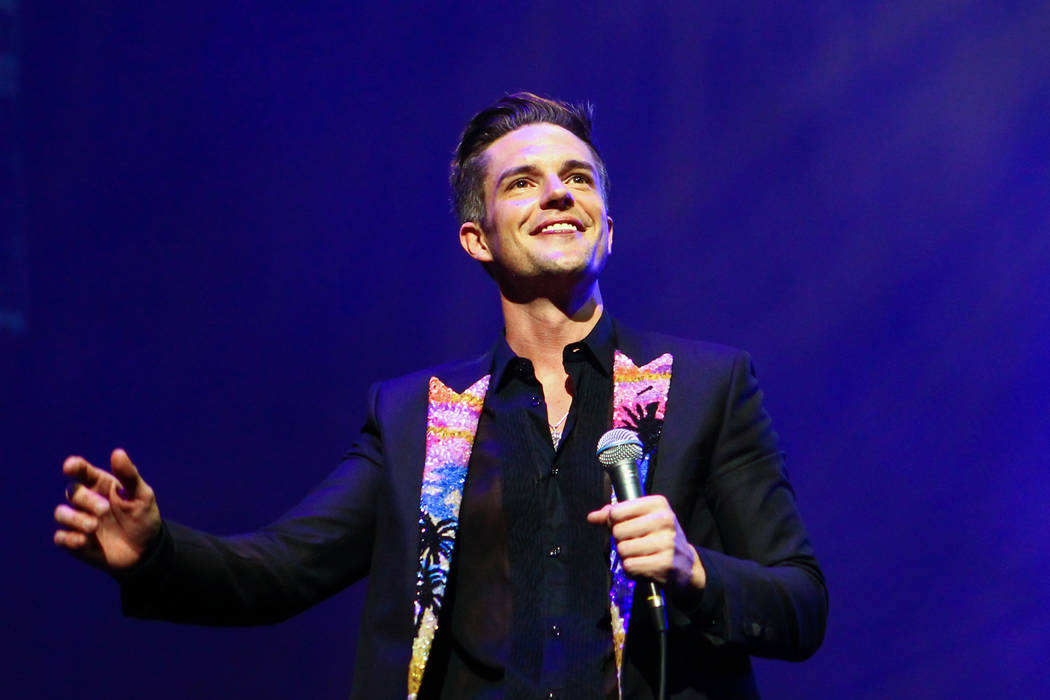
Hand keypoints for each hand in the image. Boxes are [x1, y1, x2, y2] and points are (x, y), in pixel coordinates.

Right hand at [53, 448, 161, 569]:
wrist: (146, 549)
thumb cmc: (143, 517)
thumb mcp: (142, 495)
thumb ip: (129, 475)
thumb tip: (117, 452)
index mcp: (101, 485)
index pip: (82, 471)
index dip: (74, 466)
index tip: (70, 466)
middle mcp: (86, 501)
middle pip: (72, 492)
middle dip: (86, 499)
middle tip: (105, 510)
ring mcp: (80, 521)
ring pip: (61, 513)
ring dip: (75, 519)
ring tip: (94, 526)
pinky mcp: (76, 543)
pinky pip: (61, 538)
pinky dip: (68, 539)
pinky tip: (83, 541)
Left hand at [587, 494, 705, 590]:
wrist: (687, 565)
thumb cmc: (659, 538)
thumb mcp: (642, 519)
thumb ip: (616, 515)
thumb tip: (592, 517)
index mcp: (658, 503)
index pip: (617, 511)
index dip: (613, 522)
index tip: (624, 526)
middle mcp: (664, 519)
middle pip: (618, 531)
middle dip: (620, 541)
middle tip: (635, 544)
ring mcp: (666, 541)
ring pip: (623, 549)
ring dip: (626, 557)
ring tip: (640, 555)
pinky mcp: (664, 563)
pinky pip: (630, 565)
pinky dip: (632, 570)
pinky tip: (644, 566)